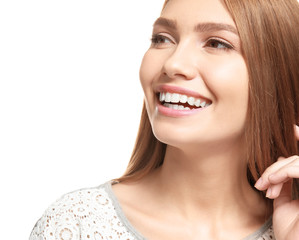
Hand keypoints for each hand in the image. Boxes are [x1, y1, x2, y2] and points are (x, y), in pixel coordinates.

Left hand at [254, 125, 298, 239]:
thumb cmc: (290, 233)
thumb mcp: (283, 204)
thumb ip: (283, 183)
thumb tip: (281, 162)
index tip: (292, 127)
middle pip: (298, 159)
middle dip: (276, 167)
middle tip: (262, 182)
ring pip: (298, 161)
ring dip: (277, 170)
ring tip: (265, 185)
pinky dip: (283, 172)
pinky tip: (271, 183)